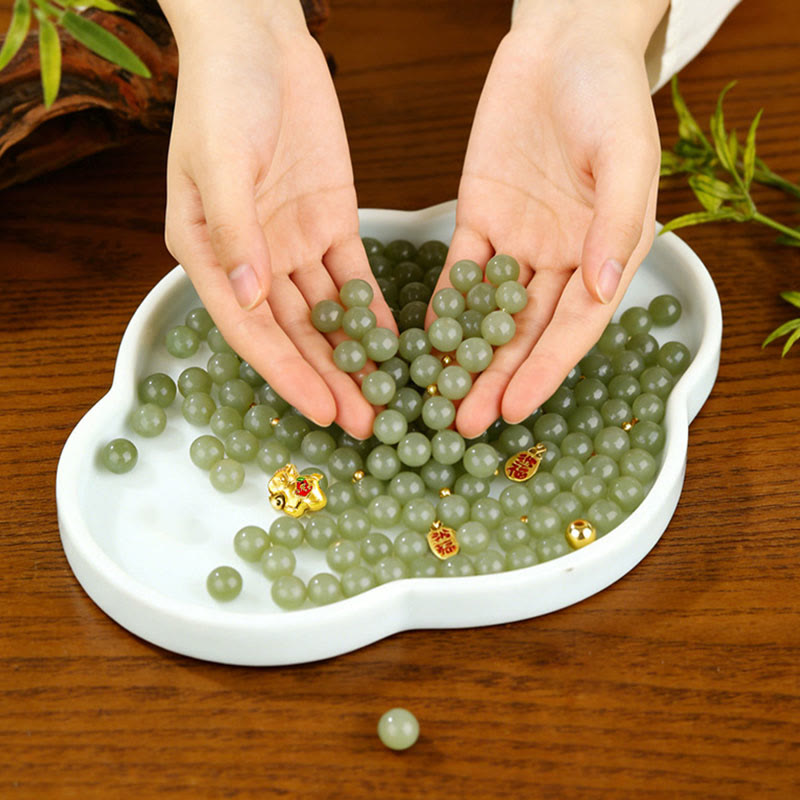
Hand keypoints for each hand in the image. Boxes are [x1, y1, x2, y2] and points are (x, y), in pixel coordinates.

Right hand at [160, 0, 392, 437]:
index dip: (287, 375)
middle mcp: (254, 260)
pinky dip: (371, 311)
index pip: (252, 330)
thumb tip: (253, 295)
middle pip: (294, 334)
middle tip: (365, 424)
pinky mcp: (332, 222)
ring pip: (327, 315)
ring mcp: (295, 243)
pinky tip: (394, 344)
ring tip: (385, 399)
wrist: (259, 38)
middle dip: (329, 381)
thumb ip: (235, 229)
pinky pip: (354, 277)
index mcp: (211, 254)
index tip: (322, 411)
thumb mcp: (220, 160)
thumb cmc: (221, 94)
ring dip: (353, 358)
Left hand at [434, 0, 666, 437]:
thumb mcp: (624, 156)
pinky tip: (423, 340)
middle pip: (523, 333)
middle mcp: (561, 260)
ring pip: (488, 312)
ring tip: (439, 397)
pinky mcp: (479, 218)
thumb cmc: (609, 95)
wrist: (563, 45)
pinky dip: (443, 306)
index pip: (572, 328)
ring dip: (465, 356)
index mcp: (604, 255)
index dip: (544, 372)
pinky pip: (458, 271)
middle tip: (464, 423)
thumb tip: (601, 286)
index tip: (515, 409)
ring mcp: (518, 243)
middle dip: (495, 379)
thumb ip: (614, 223)